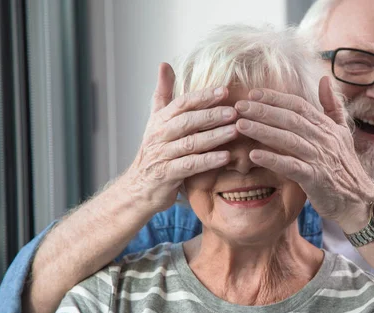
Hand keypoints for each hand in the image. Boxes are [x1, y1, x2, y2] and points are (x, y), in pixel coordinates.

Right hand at [121, 62, 237, 212]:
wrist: (139, 188)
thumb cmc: (155, 152)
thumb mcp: (156, 120)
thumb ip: (163, 93)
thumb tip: (164, 64)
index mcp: (161, 120)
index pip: (182, 103)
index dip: (203, 96)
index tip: (224, 90)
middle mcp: (160, 135)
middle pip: (187, 121)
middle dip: (211, 114)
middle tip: (235, 111)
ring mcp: (163, 155)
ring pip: (190, 143)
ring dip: (214, 136)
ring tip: (235, 131)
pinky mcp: (167, 175)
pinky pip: (190, 166)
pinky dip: (208, 161)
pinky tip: (225, 157)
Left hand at [234, 76, 373, 232]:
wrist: (358, 199)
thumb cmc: (346, 167)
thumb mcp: (342, 132)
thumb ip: (332, 106)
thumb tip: (325, 79)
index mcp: (327, 126)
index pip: (298, 105)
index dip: (275, 98)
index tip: (253, 93)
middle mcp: (323, 139)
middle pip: (290, 119)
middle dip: (263, 111)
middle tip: (239, 106)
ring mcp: (320, 158)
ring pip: (288, 139)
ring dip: (262, 131)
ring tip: (240, 125)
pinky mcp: (315, 178)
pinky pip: (291, 166)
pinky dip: (272, 159)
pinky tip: (253, 155)